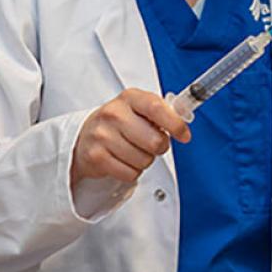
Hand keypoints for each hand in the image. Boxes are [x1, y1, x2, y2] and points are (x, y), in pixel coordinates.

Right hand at [69, 88, 190, 188]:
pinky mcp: (96, 157)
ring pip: (144, 160)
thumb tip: (185, 120)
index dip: (175, 124)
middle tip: (152, 143)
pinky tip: (123, 160)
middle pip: (155, 141)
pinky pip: (131, 173)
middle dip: (160, 147)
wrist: (86, 135)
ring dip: (145, 160)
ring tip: (134, 150)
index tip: (184, 135)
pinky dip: (132, 171)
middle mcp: (114, 113)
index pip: (157, 108)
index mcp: (130, 97)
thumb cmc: (120, 122)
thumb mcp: (140, 108)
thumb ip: (163, 111)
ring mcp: (102, 135)